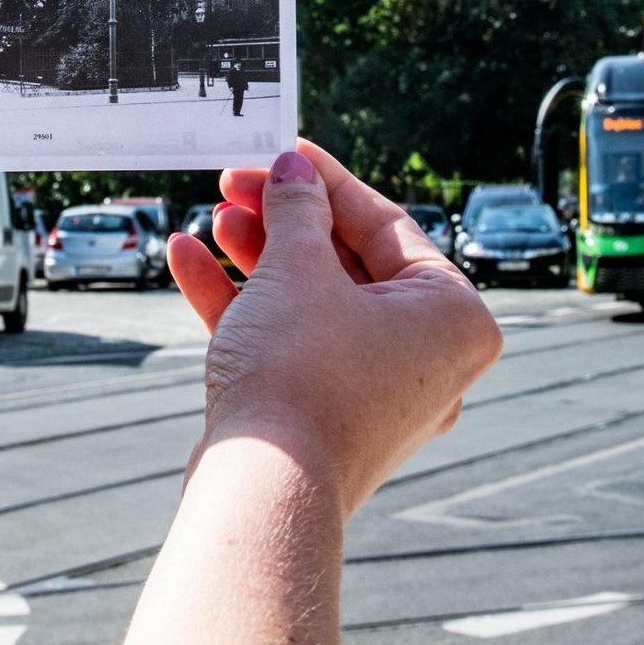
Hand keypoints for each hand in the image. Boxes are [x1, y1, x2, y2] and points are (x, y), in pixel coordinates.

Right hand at [166, 141, 500, 517]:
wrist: (262, 493)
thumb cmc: (300, 376)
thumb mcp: (297, 269)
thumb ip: (297, 209)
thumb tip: (292, 173)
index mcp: (453, 316)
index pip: (386, 224)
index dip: (325, 180)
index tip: (281, 151)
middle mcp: (428, 358)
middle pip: (346, 264)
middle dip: (282, 222)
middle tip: (234, 186)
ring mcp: (376, 393)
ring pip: (313, 305)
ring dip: (257, 259)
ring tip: (210, 221)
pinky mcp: (326, 418)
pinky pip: (293, 346)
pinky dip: (246, 307)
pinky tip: (189, 263)